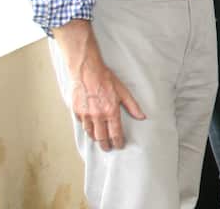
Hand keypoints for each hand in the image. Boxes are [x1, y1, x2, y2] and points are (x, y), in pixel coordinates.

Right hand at [53, 20, 144, 151]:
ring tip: (100, 140)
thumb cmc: (106, 79)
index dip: (118, 142)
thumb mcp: (123, 91)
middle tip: (108, 148)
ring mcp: (86, 114)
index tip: (119, 146)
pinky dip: (87, 127)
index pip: (115, 133)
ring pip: (90, 133)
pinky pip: (83, 124)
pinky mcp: (76, 111)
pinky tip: (91, 127)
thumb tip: (142, 116)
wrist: (86, 71)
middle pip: (102, 138)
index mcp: (111, 111)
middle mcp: (98, 115)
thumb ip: (132, 106)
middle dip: (106, 145)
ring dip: (96, 138)